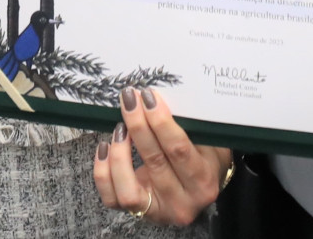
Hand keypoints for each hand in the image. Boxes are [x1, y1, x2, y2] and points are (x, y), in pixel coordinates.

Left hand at [92, 86, 232, 225]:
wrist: (201, 189)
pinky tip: (105, 147)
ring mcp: (159, 212)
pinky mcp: (138, 214)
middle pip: (154, 161)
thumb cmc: (204, 159)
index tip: (148, 97)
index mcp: (204, 181)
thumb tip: (158, 98)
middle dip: (138, 125)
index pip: (179, 149)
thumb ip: (190, 126)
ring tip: (119, 127)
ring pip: (128, 189)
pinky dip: (103, 172)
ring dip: (119, 152)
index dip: (161, 121)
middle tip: (130, 100)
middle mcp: (183, 202)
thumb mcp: (209, 142)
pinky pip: (112, 197)